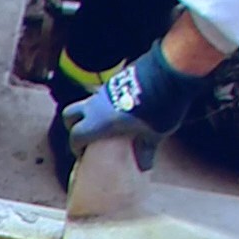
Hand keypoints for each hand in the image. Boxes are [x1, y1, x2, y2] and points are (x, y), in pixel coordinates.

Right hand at [63, 39, 210, 170]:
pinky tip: (124, 107)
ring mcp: (105, 89)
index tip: (83, 155)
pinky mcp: (117, 78)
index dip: (76, 147)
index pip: (76, 136)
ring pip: (88, 102)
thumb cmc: (160, 108)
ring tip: (108, 121)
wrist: (169, 73)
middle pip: (70, 114)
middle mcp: (96, 105)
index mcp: (100, 122)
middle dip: (74, 126)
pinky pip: (104, 93)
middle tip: (87, 136)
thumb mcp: (155, 133)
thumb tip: (144, 165)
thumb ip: (145, 149)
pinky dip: (107, 102)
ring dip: (91, 112)